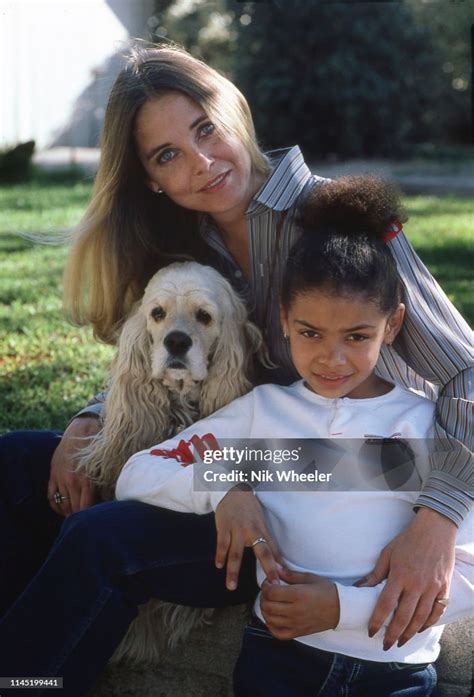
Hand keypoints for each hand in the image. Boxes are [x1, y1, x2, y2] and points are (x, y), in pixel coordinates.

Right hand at [47, 416, 99, 516]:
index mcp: (86, 480)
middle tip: (87, 519)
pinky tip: (63, 509)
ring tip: (76, 515)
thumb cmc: (97, 447)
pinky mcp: (53, 474)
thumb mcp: (104, 464)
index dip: (89, 516)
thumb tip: (109, 500)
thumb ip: (105, 483)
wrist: (81, 428)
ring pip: (63, 505)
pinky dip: (56, 506)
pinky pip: (51, 497)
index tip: (95, 519)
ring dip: (69, 512)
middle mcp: (71, 481)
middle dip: (80, 516)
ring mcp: (60, 478)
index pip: (85, 508)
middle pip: (74, 509)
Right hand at [214, 487, 281, 590]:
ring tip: (231, 586)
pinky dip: (220, 556)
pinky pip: (222, 544)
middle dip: (267, 567)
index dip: (277, 564)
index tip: (281, 580)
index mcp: (262, 530)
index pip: (272, 550)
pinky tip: (219, 566)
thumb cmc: (250, 509)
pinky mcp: (224, 527)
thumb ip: (269, 543)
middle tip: (270, 585)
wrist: (233, 490)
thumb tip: (280, 562)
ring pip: (236, 553)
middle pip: (261, 551)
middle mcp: (252, 531)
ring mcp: (237, 529)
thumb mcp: (262, 523)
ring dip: (233, 570)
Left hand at [260, 567, 339, 639]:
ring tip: (270, 602)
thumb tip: (276, 569)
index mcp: (298, 595)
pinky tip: (273, 617)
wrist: (341, 609)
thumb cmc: (327, 591)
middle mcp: (295, 611)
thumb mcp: (310, 578)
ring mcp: (296, 623)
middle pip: (268, 605)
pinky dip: (271, 626)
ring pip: (270, 619)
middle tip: (269, 591)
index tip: (270, 581)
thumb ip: (291, 574)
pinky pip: (278, 633)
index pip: (271, 592)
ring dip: (265, 610)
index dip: (266, 585)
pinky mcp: (298, 632)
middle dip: (264, 596)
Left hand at [356, 508, 456, 649]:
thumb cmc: (408, 540)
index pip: (386, 605)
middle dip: (393, 634)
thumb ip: (375, 574)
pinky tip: (420, 629)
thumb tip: (358, 588)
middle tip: (386, 645)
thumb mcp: (388, 553)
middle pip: (403, 617)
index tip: (371, 631)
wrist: (435, 529)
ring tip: (400, 641)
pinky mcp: (444, 588)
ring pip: (421, 618)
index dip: (377, 621)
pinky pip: (437, 611)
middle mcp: (417, 584)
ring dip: (410, 633)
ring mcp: (432, 587)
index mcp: (400, 575)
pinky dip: (429, 623)